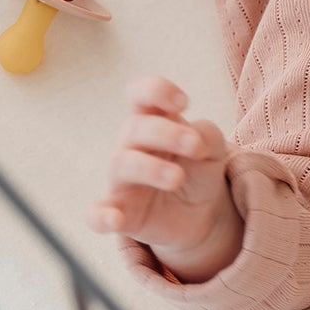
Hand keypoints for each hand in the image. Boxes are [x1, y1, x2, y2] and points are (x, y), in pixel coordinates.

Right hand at [88, 75, 242, 281]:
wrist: (202, 215)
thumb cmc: (199, 171)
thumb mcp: (212, 149)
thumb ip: (207, 135)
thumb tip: (195, 141)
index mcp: (154, 123)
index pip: (141, 95)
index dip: (156, 91)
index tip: (184, 103)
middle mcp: (132, 147)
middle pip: (135, 128)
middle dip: (167, 133)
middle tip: (196, 147)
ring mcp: (123, 181)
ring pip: (122, 164)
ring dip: (151, 168)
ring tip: (178, 178)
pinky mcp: (122, 214)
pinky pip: (97, 214)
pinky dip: (101, 216)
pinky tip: (115, 219)